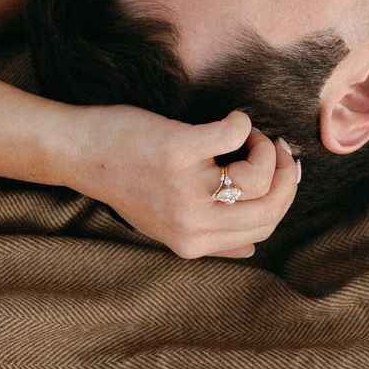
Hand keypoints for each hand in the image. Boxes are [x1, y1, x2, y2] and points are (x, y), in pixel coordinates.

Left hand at [63, 105, 299, 259]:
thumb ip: (211, 242)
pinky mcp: (178, 150)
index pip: (263, 228)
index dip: (282, 196)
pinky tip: (234, 119)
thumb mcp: (166, 227)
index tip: (282, 171)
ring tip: (247, 135)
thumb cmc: (127, 183)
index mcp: (193, 243)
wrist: (82, 154)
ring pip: (258, 175)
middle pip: (269, 206)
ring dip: (263, 147)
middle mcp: (192, 222)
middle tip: (276, 148)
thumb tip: (251, 250)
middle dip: (285, 173)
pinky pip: (233, 135)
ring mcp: (185, 188)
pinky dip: (241, 122)